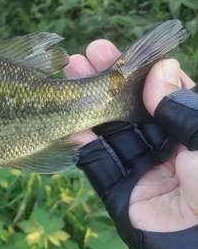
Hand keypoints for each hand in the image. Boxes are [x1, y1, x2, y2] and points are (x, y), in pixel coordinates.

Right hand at [65, 39, 197, 248]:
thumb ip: (186, 109)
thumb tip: (160, 71)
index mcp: (196, 137)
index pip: (166, 96)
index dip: (142, 73)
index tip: (118, 51)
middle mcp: (170, 151)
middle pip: (133, 110)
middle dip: (107, 84)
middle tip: (81, 57)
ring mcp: (144, 174)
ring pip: (110, 134)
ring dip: (88, 108)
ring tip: (65, 79)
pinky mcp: (121, 198)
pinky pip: (97, 166)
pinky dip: (80, 144)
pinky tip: (66, 122)